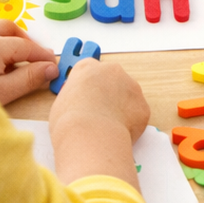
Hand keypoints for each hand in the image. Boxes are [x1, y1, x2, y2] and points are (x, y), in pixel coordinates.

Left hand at [0, 20, 57, 105]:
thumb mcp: (0, 92)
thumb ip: (27, 79)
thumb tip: (49, 69)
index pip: (28, 47)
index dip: (42, 56)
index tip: (51, 65)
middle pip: (11, 28)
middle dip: (25, 41)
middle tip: (32, 57)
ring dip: (6, 33)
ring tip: (11, 51)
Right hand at [47, 60, 150, 187]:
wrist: (90, 135)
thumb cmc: (69, 121)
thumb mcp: (61, 102)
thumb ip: (74, 96)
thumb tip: (79, 104)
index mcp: (87, 67)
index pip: (89, 69)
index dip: (89, 86)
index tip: (87, 97)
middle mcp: (112, 71)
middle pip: (112, 80)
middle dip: (108, 95)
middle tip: (98, 114)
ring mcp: (131, 86)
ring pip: (127, 96)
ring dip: (120, 108)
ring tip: (107, 127)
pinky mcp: (143, 105)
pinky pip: (137, 114)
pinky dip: (131, 123)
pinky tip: (118, 133)